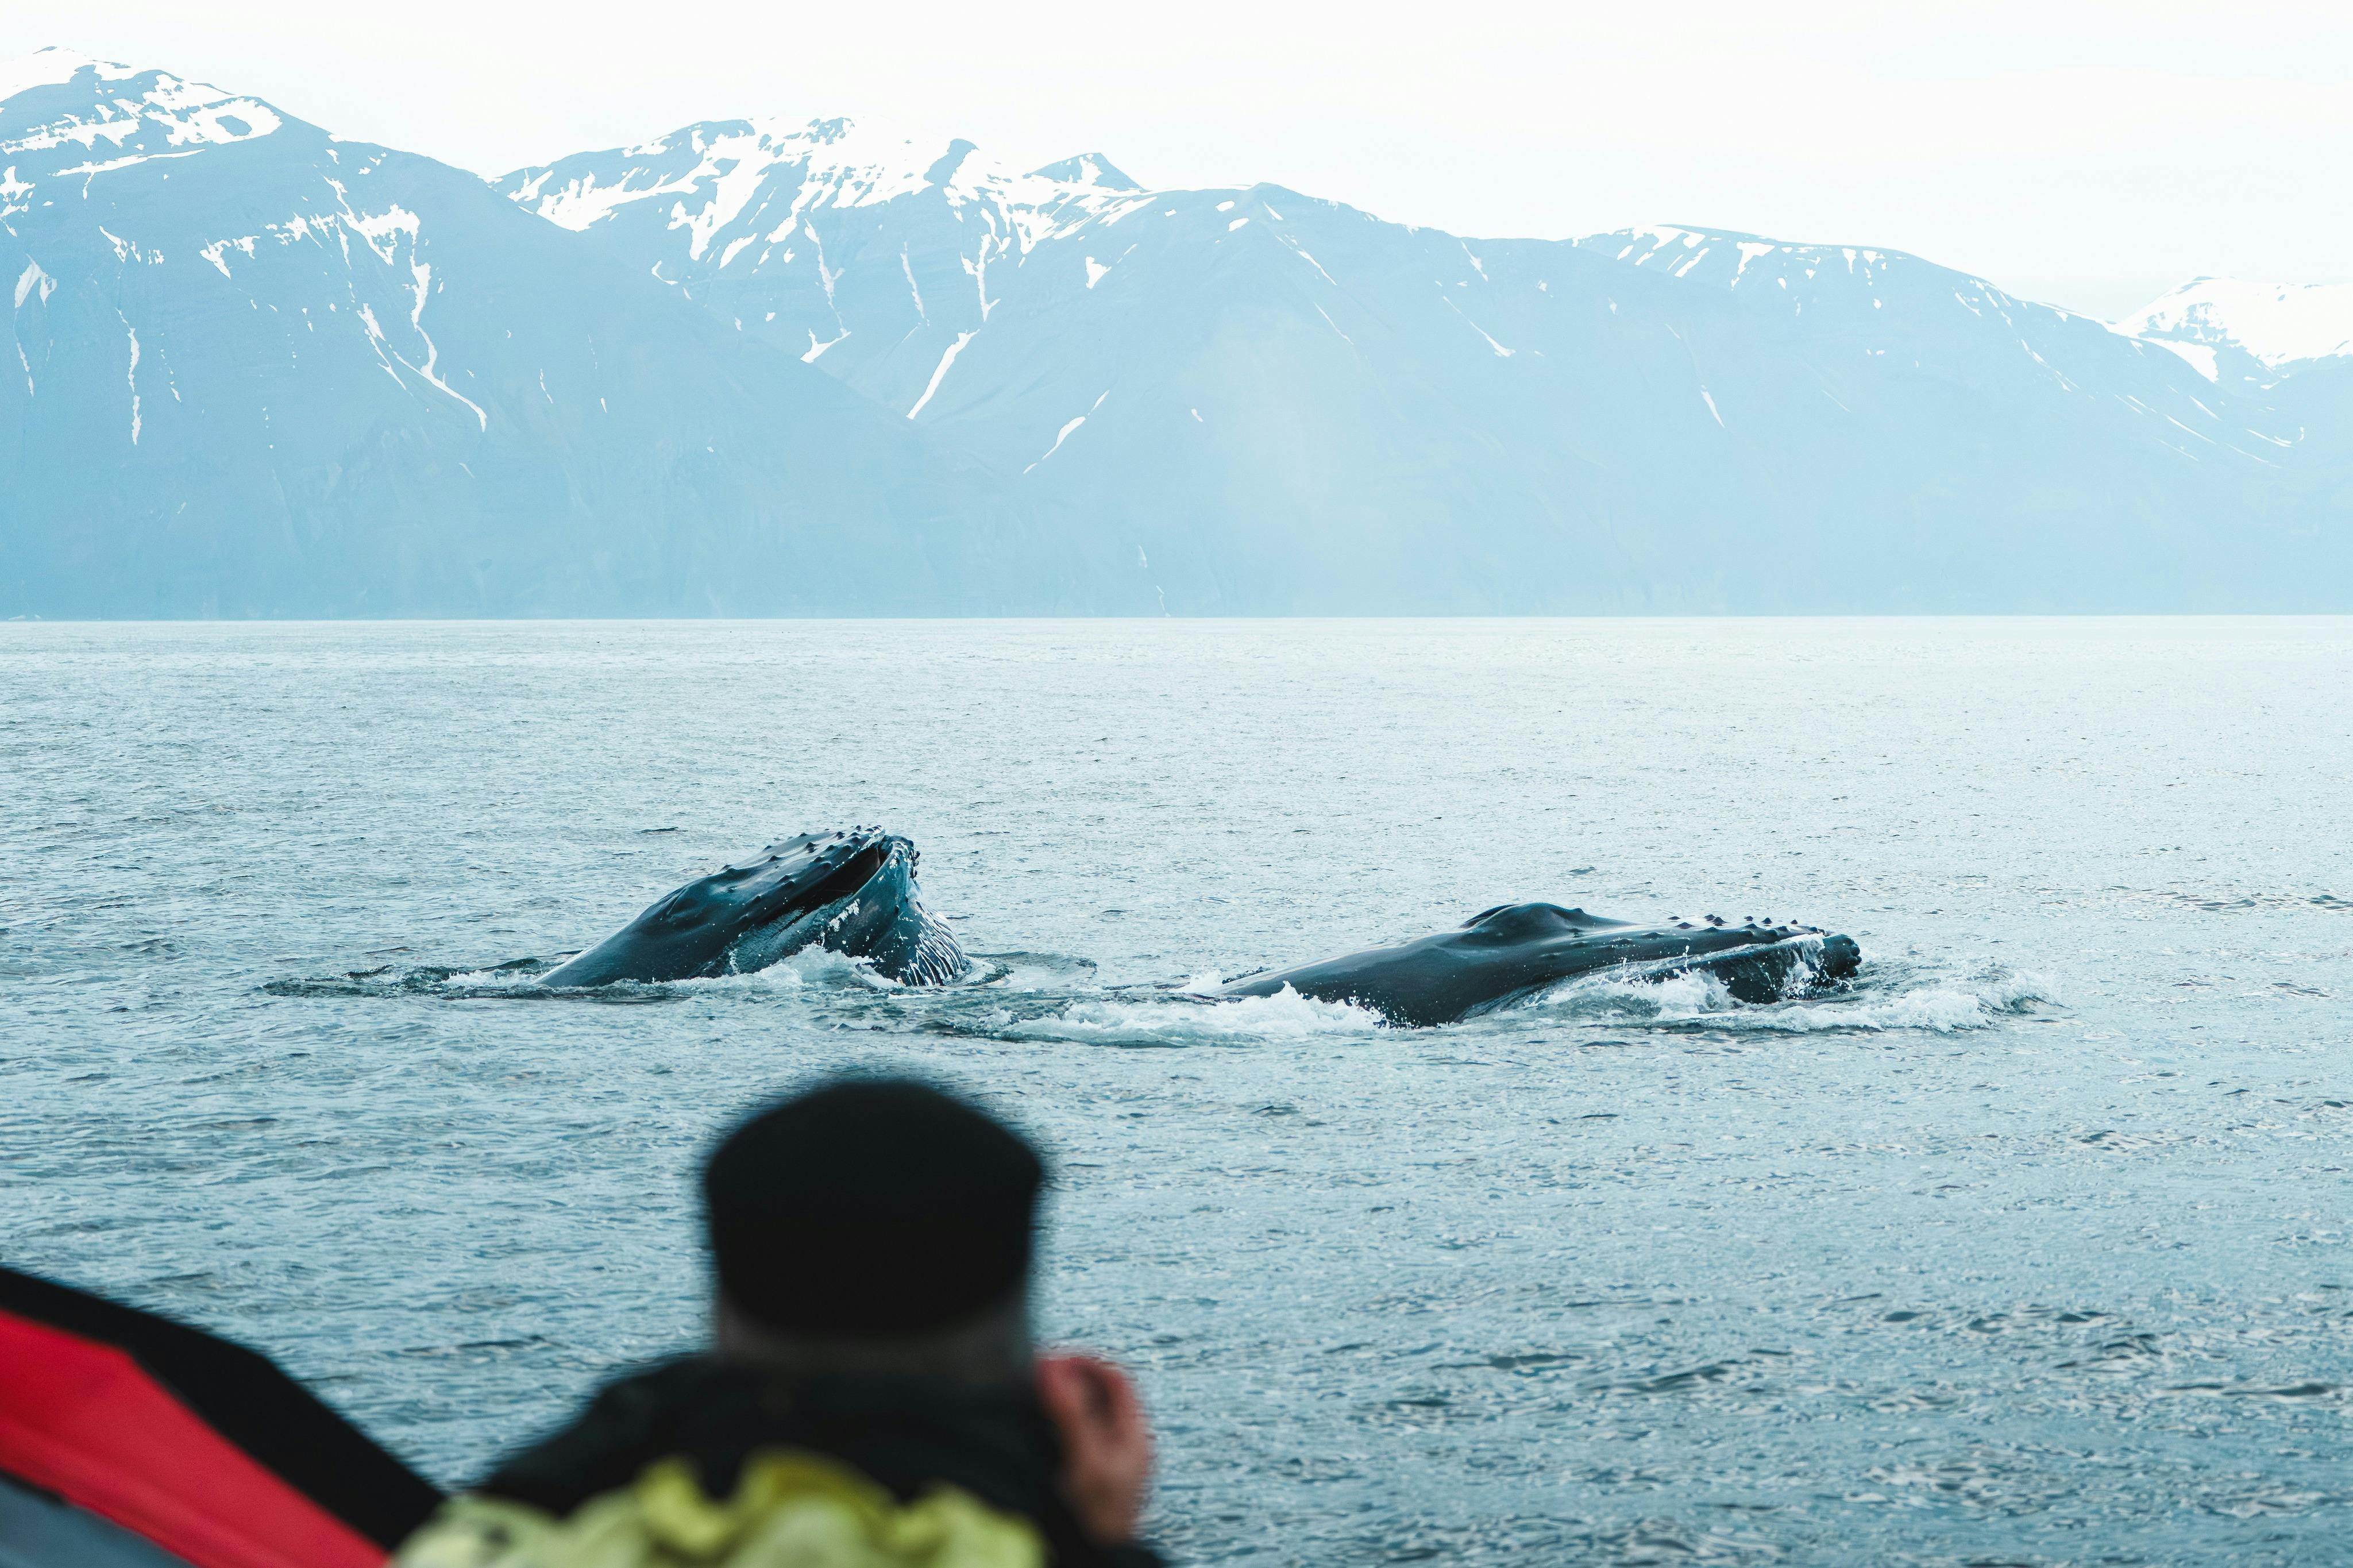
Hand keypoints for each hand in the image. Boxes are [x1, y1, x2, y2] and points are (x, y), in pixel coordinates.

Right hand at [1036, 1353, 1152, 1544]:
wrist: (1092, 1562)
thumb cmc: (1095, 1518)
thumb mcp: (1084, 1462)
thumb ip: (1071, 1415)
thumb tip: (1053, 1367)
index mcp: (1134, 1436)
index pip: (1116, 1379)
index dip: (1086, 1362)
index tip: (1052, 1359)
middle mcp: (1123, 1443)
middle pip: (1101, 1392)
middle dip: (1071, 1375)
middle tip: (1037, 1370)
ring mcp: (1107, 1459)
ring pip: (1087, 1411)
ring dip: (1063, 1395)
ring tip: (1033, 1389)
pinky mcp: (1088, 1474)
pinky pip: (1075, 1432)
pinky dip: (1057, 1418)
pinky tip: (1036, 1420)